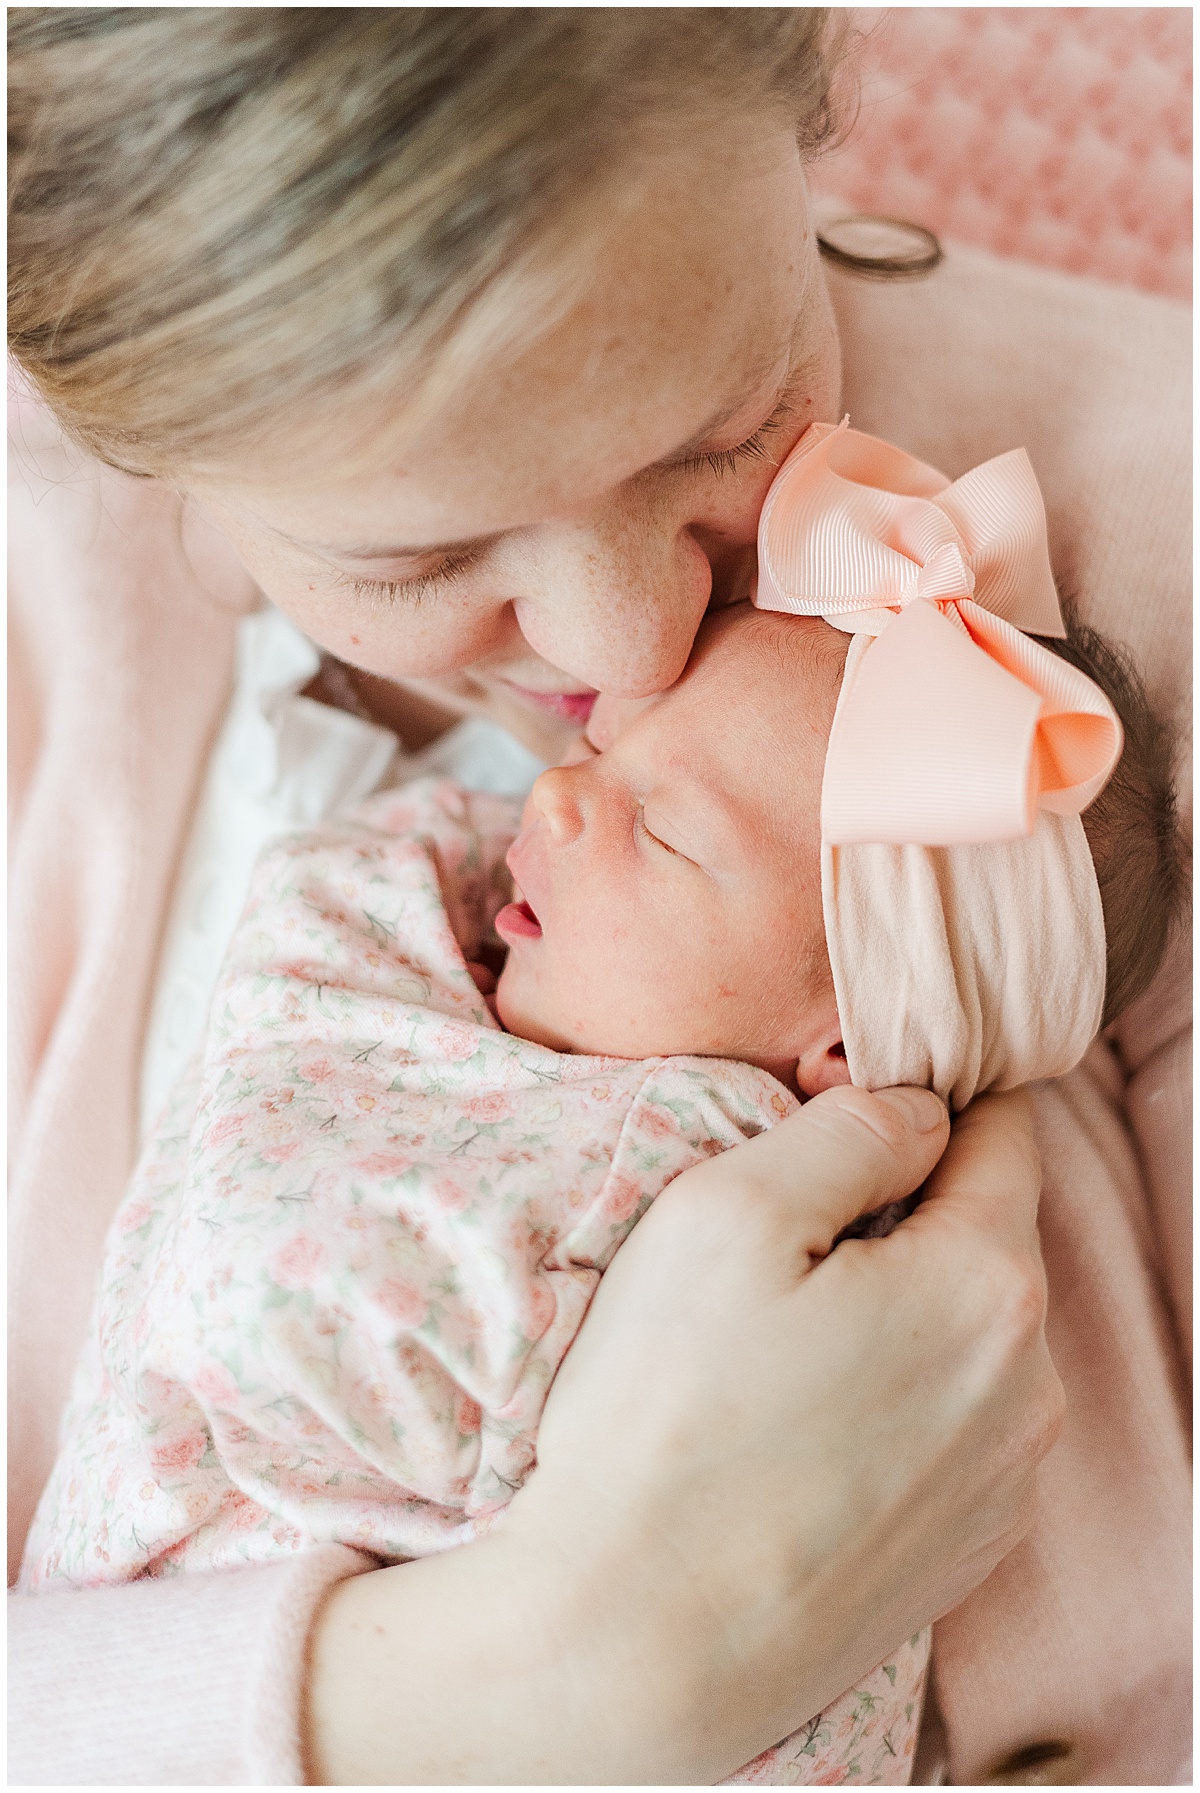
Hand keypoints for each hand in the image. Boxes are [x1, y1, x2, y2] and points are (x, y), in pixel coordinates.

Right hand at [306, 1085, 1061, 1783]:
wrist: (637, 1642)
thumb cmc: (669, 1413)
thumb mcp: (729, 1209)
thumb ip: (850, 1131)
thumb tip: (918, 1112)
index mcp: (986, 1286)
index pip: (1001, 1130)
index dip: (923, 1095)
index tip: (842, 1107)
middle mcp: (1031, 1387)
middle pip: (984, 1236)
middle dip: (901, 1211)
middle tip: (777, 1235)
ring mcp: (1004, 1482)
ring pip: (968, 1335)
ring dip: (897, 1310)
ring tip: (775, 1348)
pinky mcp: (964, 1551)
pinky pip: (951, 1426)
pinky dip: (894, 1399)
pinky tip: (799, 1428)